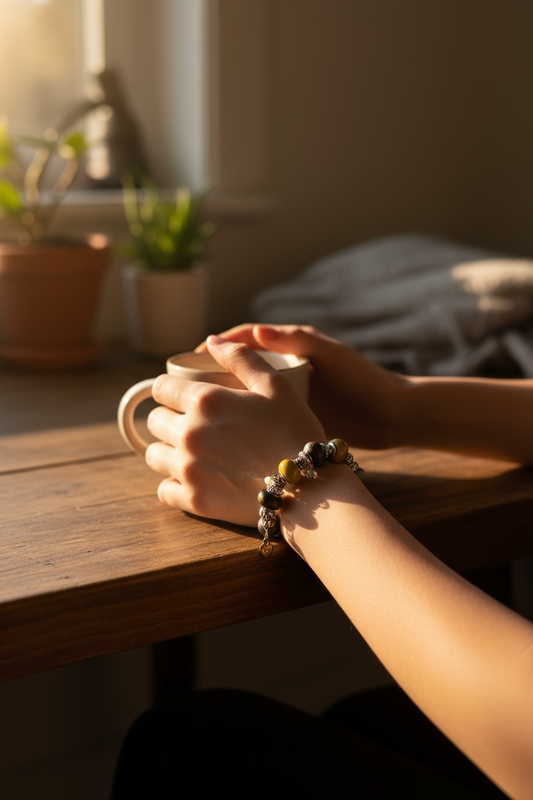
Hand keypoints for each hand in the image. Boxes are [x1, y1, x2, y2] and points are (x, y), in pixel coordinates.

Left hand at [145, 335, 325, 525]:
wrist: (310, 488)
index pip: (160, 388)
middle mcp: (190, 433)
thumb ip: (241, 358)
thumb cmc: (296, 432)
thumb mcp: (276, 385)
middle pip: (154, 421)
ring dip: (168, 451)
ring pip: (154, 455)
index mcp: (206, 401)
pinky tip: (195, 480)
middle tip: (194, 425)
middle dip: (169, 419)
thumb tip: (211, 340)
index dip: (170, 390)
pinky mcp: (194, 501)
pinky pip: (164, 491)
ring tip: (194, 453)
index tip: (183, 397)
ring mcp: (189, 470)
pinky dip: (174, 485)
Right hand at [199, 324, 407, 448]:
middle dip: (209, 377)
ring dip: (220, 404)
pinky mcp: (289, 420)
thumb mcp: (332, 354)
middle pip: (236, 369)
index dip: (216, 347)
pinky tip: (222, 438)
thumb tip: (255, 331)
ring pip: (243, 396)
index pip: (243, 340)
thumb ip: (297, 339)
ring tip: (197, 417)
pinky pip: (257, 419)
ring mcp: (285, 397)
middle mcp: (282, 370)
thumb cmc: (364, 380)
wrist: (393, 417)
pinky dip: (239, 425)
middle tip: (185, 392)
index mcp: (289, 348)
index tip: (192, 358)